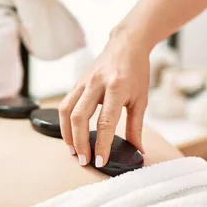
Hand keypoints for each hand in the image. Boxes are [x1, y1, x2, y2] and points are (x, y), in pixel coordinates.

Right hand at [59, 26, 150, 166]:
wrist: (127, 44)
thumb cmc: (136, 71)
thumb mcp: (141, 99)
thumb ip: (136, 127)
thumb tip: (138, 151)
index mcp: (117, 88)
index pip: (106, 122)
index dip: (102, 144)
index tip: (100, 162)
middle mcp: (97, 84)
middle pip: (80, 117)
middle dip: (80, 142)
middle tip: (84, 160)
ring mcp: (84, 82)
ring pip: (66, 110)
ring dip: (67, 134)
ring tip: (73, 150)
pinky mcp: (77, 82)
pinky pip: (65, 104)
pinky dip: (65, 122)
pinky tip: (70, 135)